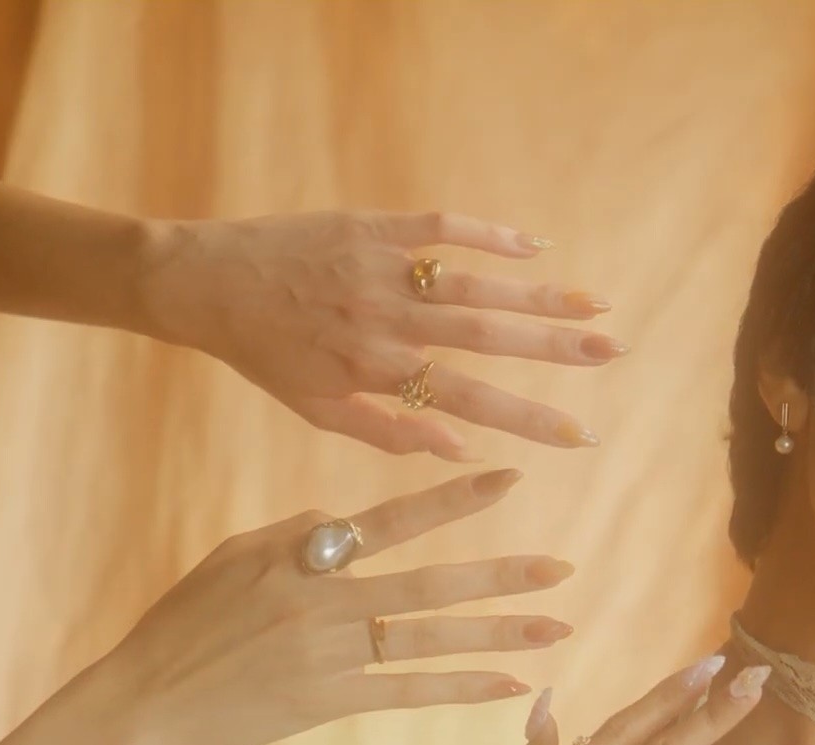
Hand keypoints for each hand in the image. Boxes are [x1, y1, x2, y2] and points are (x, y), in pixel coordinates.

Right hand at [87, 469, 574, 744]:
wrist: (145, 699)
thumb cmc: (188, 621)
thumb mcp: (235, 556)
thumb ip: (299, 534)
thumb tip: (348, 520)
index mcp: (301, 555)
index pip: (391, 519)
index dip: (452, 498)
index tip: (510, 480)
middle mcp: (322, 601)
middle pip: (429, 585)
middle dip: (500, 576)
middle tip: (562, 568)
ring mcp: (328, 654)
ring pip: (430, 640)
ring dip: (498, 634)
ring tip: (557, 627)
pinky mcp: (328, 701)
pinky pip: (408, 693)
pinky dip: (461, 688)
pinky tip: (511, 684)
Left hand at [137, 210, 624, 458]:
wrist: (200, 282)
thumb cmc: (262, 354)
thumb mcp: (317, 410)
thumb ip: (391, 432)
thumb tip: (463, 448)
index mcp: (375, 372)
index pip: (470, 401)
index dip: (529, 418)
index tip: (579, 434)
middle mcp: (385, 321)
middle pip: (488, 336)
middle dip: (558, 346)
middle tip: (614, 351)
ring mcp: (381, 269)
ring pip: (474, 282)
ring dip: (540, 293)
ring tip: (595, 304)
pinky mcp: (371, 226)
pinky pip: (440, 227)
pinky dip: (489, 235)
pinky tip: (535, 246)